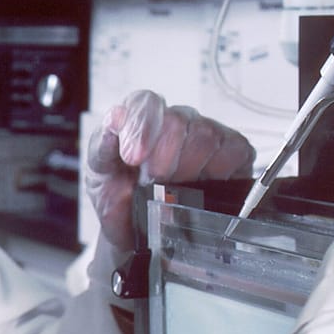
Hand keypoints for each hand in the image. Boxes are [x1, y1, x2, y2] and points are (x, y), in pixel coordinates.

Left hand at [85, 90, 254, 248]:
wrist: (137, 231)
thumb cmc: (119, 197)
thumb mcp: (98, 173)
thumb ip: (102, 142)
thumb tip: (115, 117)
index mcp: (140, 118)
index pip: (146, 103)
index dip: (142, 128)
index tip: (134, 158)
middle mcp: (175, 120)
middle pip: (179, 120)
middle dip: (163, 157)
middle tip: (152, 182)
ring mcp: (205, 134)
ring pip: (206, 135)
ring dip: (188, 168)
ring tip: (174, 189)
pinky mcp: (232, 152)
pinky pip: (234, 150)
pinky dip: (219, 171)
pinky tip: (203, 185)